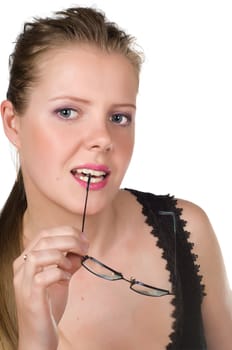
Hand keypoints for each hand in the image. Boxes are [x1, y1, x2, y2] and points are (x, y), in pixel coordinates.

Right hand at [13, 226, 88, 349]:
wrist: (39, 337)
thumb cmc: (48, 306)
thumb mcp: (61, 278)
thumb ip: (69, 262)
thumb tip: (82, 248)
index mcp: (26, 260)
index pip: (44, 233)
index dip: (67, 231)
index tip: (84, 238)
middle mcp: (20, 268)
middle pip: (44, 239)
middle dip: (70, 239)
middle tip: (85, 248)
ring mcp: (23, 282)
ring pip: (40, 254)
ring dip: (62, 255)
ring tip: (71, 266)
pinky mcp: (30, 297)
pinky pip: (43, 277)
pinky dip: (59, 273)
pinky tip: (66, 279)